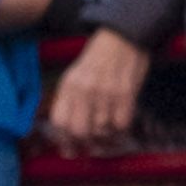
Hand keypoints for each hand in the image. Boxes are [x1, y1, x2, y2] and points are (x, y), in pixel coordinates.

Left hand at [44, 29, 147, 147]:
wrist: (122, 37)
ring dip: (105, 137)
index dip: (63, 139)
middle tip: (90, 146)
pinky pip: (121, 124)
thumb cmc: (99, 58)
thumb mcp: (76, 75)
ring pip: (102, 131)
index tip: (69, 148)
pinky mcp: (126, 94)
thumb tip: (67, 131)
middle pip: (79, 131)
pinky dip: (121, 129)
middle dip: (84, 144)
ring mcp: (105, 93)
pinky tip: (119, 124)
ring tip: (107, 132)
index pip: (59, 122)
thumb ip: (70, 100)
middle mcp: (84, 90)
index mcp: (68, 86)